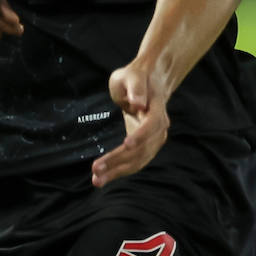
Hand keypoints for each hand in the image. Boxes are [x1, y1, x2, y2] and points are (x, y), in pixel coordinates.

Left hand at [92, 57, 169, 186]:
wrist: (148, 83)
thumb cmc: (136, 76)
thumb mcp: (132, 75)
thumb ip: (135, 86)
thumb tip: (138, 103)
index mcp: (157, 109)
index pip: (151, 125)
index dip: (141, 136)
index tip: (126, 144)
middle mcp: (159, 128)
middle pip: (142, 148)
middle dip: (119, 160)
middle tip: (96, 169)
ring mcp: (154, 139)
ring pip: (138, 160)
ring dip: (118, 171)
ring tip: (97, 180)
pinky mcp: (145, 147)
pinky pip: (134, 162)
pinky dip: (120, 171)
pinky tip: (103, 178)